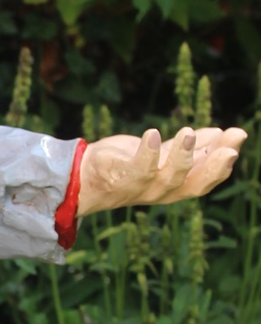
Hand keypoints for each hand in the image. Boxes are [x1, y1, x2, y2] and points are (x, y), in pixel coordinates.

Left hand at [78, 126, 245, 216]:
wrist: (86, 175)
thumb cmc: (128, 164)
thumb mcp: (164, 155)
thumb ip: (192, 147)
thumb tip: (225, 133)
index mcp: (175, 185)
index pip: (205, 180)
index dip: (222, 166)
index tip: (236, 143)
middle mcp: (161, 191)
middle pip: (193, 185)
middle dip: (212, 167)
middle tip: (229, 149)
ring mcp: (141, 187)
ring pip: (168, 177)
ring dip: (182, 155)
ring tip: (189, 132)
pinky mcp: (120, 177)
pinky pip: (136, 168)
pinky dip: (147, 152)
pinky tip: (154, 134)